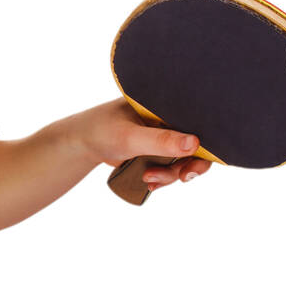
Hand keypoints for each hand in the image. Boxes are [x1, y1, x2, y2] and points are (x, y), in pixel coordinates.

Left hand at [80, 98, 212, 191]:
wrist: (79, 144)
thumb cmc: (101, 130)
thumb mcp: (131, 136)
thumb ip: (160, 141)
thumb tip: (195, 144)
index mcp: (166, 103)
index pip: (198, 120)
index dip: (206, 144)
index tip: (195, 164)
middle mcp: (168, 117)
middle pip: (195, 144)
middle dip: (189, 165)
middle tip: (183, 177)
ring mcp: (162, 134)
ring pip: (182, 159)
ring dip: (170, 174)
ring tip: (149, 179)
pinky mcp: (155, 149)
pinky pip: (169, 166)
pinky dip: (162, 177)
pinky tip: (149, 182)